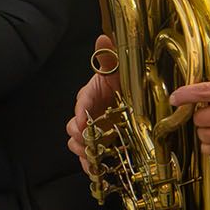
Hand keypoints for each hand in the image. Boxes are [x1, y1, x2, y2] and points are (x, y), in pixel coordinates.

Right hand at [67, 35, 117, 174]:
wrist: (136, 96)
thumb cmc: (124, 81)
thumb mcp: (119, 68)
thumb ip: (108, 56)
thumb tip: (103, 37)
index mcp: (91, 95)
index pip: (82, 102)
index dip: (80, 113)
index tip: (83, 123)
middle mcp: (89, 114)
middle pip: (74, 127)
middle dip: (78, 137)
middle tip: (87, 144)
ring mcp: (94, 131)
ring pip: (78, 143)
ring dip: (82, 152)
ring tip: (90, 161)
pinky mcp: (102, 144)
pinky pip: (90, 157)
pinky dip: (91, 166)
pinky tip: (96, 172)